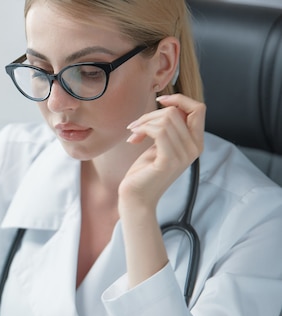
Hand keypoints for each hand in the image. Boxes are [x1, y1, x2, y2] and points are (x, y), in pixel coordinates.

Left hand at [118, 94, 205, 210]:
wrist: (136, 198)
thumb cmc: (145, 172)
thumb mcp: (161, 145)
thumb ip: (169, 128)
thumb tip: (168, 105)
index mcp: (195, 142)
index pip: (199, 108)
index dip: (179, 99)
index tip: (159, 100)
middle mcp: (194, 148)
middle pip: (176, 112)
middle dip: (150, 115)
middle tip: (135, 127)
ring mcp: (184, 155)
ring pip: (165, 119)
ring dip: (143, 123)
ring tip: (133, 135)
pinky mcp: (169, 160)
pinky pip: (158, 131)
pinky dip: (143, 129)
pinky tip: (133, 139)